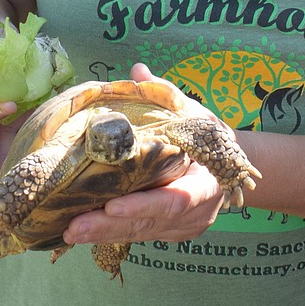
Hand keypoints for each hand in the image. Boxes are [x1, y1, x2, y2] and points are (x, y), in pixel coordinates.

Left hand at [62, 63, 225, 246]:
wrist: (234, 166)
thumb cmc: (210, 136)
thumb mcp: (194, 113)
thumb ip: (166, 94)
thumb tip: (138, 70)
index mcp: (206, 184)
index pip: (174, 200)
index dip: (143, 204)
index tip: (111, 205)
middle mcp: (196, 214)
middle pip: (150, 223)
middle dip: (110, 226)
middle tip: (73, 226)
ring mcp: (184, 229)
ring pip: (141, 234)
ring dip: (104, 234)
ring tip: (69, 231)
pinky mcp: (170, 234)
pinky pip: (139, 235)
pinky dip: (111, 235)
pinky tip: (83, 232)